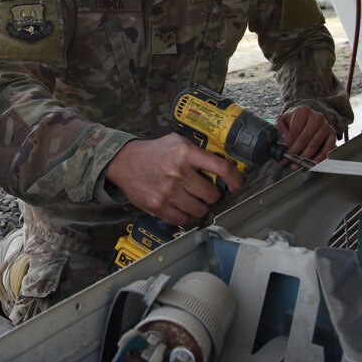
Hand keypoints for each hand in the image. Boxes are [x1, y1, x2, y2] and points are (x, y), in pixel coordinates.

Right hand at [103, 133, 243, 225]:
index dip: (234, 179)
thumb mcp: (176, 141)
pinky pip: (183, 220)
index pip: (221, 168)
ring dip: (200, 207)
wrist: (124, 162)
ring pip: (200, 210)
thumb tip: (221, 165)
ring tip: (193, 200)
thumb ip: (197, 151)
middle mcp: (179, 172)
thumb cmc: (153, 152)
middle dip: (212, 195)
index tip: (237, 184)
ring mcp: (169, 191)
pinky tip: (182, 209)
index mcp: (185, 153)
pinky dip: (186, 217)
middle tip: (206, 192)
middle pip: (212, 194)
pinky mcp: (159, 206)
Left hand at [275, 106, 335, 167]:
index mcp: (303, 111)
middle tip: (288, 160)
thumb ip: (279, 125)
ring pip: (314, 144)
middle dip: (295, 151)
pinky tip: (312, 163)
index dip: (289, 142)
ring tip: (296, 164)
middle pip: (304, 138)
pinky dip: (320, 158)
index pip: (295, 129)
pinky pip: (327, 148)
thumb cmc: (295, 121)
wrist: (310, 119)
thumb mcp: (284, 119)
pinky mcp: (332, 134)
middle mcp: (316, 117)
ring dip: (305, 157)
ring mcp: (325, 126)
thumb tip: (283, 136)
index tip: (284, 151)